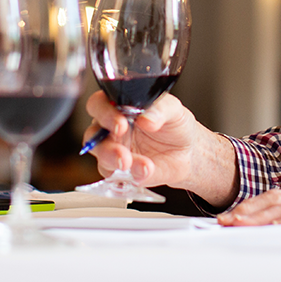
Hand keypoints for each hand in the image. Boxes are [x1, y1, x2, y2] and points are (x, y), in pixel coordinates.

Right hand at [83, 91, 238, 206]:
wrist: (187, 153)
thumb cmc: (175, 125)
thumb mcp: (174, 109)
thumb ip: (161, 109)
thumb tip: (147, 118)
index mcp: (118, 106)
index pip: (98, 105)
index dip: (104, 113)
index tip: (121, 123)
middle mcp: (110, 128)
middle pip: (92, 134)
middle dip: (106, 145)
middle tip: (123, 152)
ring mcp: (113, 151)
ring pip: (102, 157)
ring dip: (116, 162)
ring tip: (139, 165)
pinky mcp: (120, 172)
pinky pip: (116, 177)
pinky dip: (132, 175)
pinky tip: (146, 171)